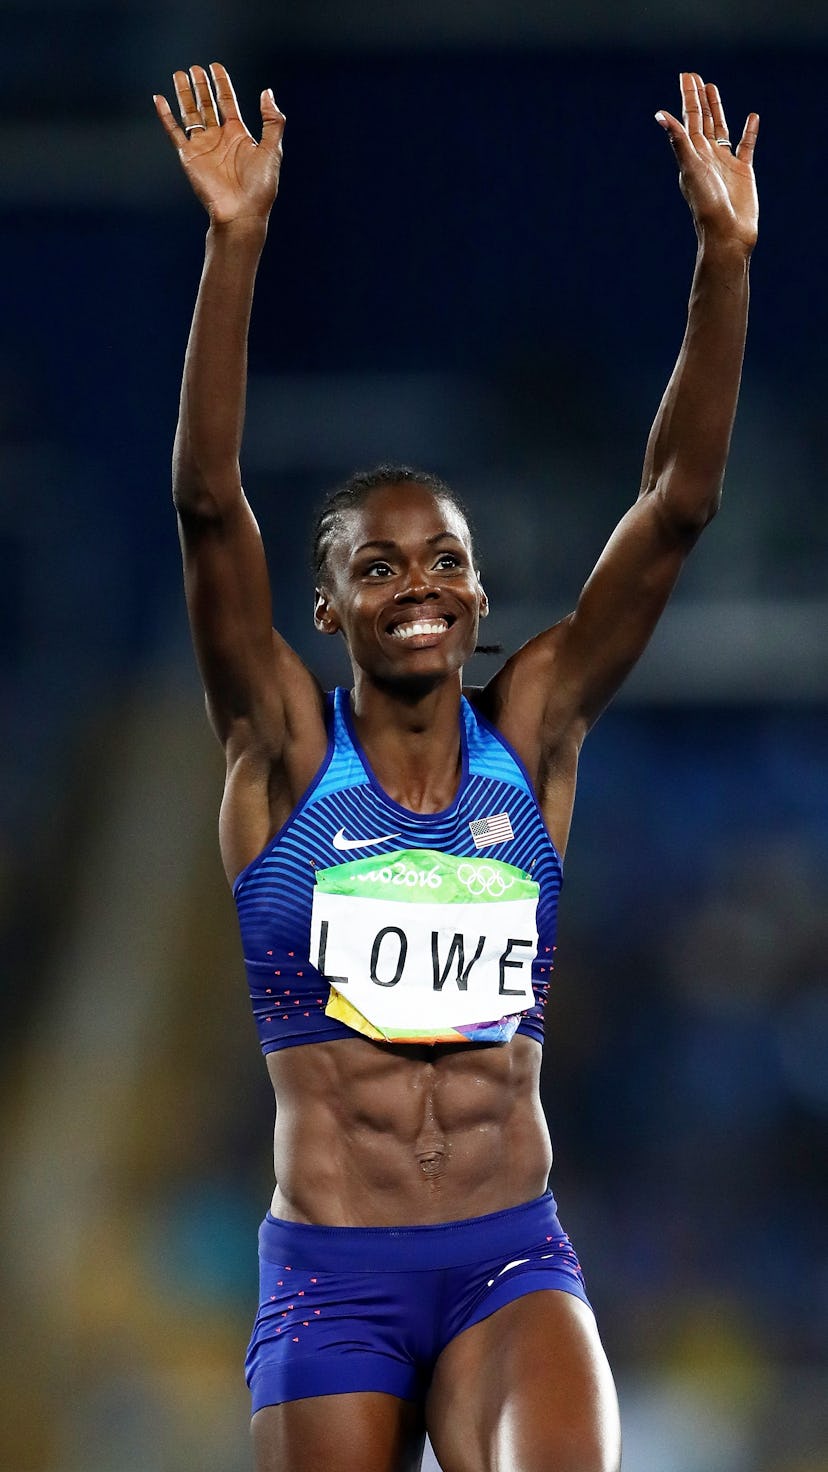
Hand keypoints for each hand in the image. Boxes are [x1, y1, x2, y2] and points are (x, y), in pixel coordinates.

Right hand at [154, 62, 284, 226]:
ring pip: (190, 113)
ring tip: (179, 74)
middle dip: (201, 86)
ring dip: (185, 94)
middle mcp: (219, 138)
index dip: (221, 84)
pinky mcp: (189, 157)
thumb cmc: (260, 186)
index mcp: (238, 135)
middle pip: (207, 104)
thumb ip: (272, 121)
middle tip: (195, 68)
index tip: (215, 66)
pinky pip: (174, 132)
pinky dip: (166, 116)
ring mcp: (202, 146)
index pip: (227, 102)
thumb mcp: (271, 150)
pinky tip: (159, 99)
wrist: (241, 213)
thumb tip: (267, 93)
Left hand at [656, 72, 758, 251]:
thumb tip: (659, 115)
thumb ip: (678, 141)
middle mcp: (707, 156)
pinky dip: (748, 131)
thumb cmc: (706, 204)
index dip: (688, 96)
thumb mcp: (690, 168)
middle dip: (699, 98)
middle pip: (702, 120)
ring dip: (717, 109)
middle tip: (695, 76)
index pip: (689, 118)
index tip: (686, 75)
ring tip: (713, 89)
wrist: (726, 233)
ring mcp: (724, 163)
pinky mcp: (743, 171)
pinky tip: (752, 117)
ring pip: (721, 129)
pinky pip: (746, 146)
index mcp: (692, 154)